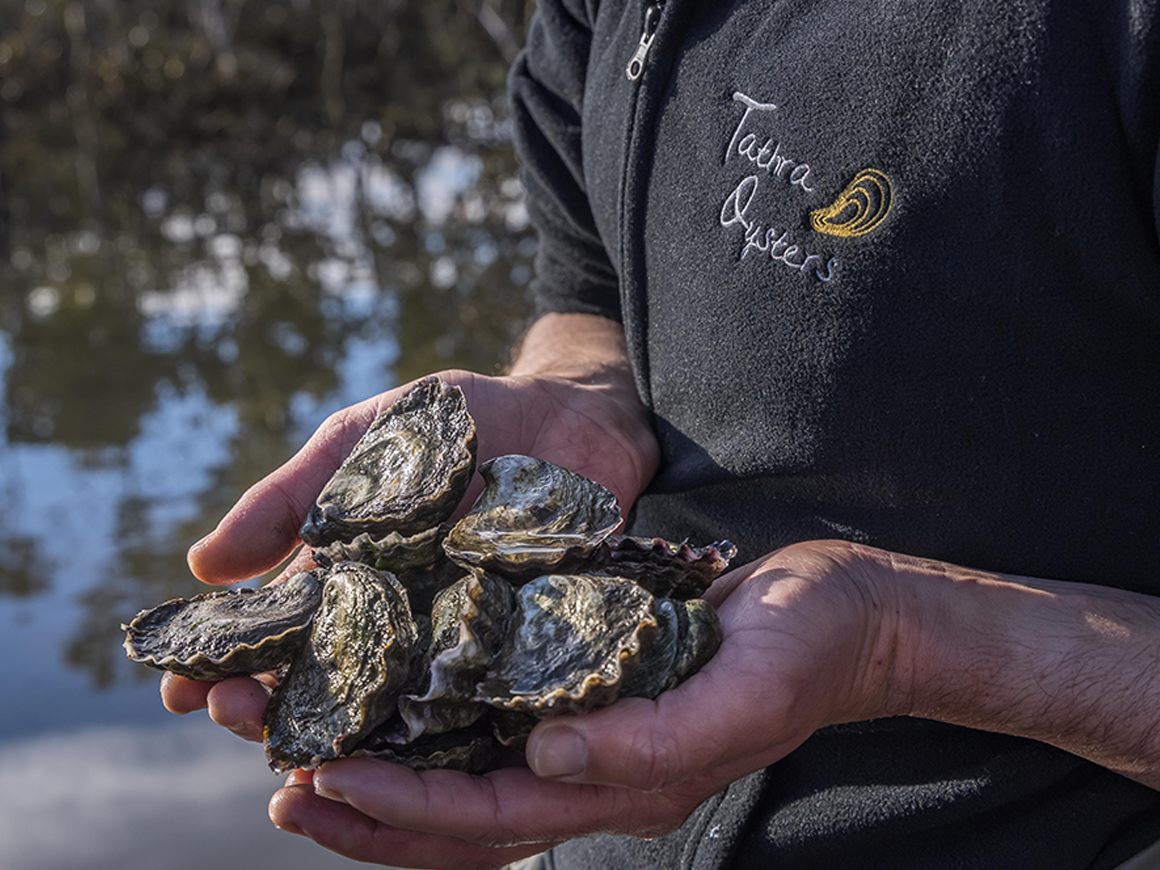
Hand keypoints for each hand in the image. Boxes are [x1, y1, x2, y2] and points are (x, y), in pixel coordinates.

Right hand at [163, 314, 659, 726]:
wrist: (572, 414)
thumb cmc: (458, 420)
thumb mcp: (363, 440)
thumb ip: (293, 496)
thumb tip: (204, 564)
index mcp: (348, 577)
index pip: (274, 635)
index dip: (224, 665)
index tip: (180, 689)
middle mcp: (397, 622)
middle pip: (327, 684)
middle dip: (274, 709)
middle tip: (237, 720)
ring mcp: (459, 639)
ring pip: (396, 706)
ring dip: (350, 737)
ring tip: (310, 757)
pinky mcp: (525, 646)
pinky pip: (484, 694)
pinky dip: (450, 723)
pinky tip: (416, 749)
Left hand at [261, 540, 899, 867]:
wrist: (844, 615)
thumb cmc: (803, 648)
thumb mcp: (743, 692)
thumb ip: (651, 742)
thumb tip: (547, 756)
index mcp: (628, 788)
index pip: (492, 817)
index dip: (404, 809)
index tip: (324, 782)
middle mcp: (596, 776)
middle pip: (461, 822)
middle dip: (371, 813)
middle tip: (284, 791)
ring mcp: (593, 740)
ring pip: (468, 783)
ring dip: (389, 780)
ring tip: (310, 767)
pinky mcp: (590, 693)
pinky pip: (495, 729)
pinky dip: (434, 729)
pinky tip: (393, 707)